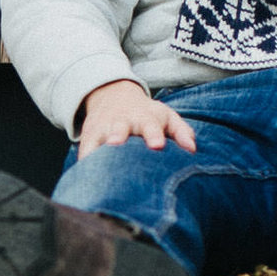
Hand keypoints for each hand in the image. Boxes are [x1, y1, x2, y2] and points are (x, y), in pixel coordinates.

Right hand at [77, 80, 197, 159]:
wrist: (114, 97)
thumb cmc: (148, 115)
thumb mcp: (167, 117)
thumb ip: (182, 132)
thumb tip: (192, 149)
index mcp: (146, 118)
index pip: (151, 125)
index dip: (153, 135)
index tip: (157, 145)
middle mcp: (123, 122)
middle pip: (120, 129)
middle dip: (118, 135)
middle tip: (116, 143)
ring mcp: (104, 130)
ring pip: (99, 139)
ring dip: (97, 149)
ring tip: (96, 164)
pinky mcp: (89, 138)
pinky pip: (85, 151)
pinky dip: (85, 163)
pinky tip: (85, 178)